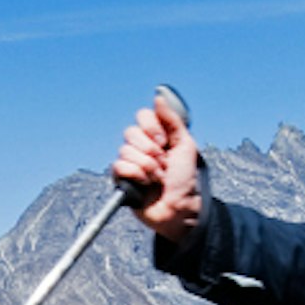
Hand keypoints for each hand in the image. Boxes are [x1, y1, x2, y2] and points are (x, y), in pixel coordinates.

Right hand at [111, 89, 202, 241]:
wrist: (179, 207)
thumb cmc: (185, 179)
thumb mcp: (185, 145)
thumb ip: (172, 120)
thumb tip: (158, 97)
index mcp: (156, 135)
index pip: (142, 116)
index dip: (152, 128)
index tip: (165, 142)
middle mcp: (142, 146)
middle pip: (131, 132)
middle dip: (151, 150)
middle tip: (164, 164)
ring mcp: (131, 162)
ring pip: (125, 150)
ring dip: (147, 166)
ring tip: (158, 178)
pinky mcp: (122, 178)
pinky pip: (119, 166)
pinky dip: (135, 175)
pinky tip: (145, 184)